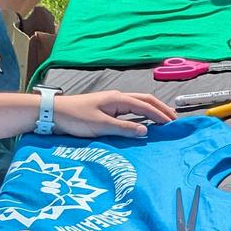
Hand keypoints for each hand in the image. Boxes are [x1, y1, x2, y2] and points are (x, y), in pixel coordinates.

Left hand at [55, 91, 175, 138]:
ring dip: (153, 111)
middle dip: (161, 109)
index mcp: (118, 99)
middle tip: (174, 121)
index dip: (160, 115)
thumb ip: (124, 129)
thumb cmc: (76, 118)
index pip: (145, 106)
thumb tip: (146, 132)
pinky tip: (144, 122)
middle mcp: (118, 98)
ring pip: (139, 104)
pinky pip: (130, 110)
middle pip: (145, 100)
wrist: (56, 113)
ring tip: (165, 120)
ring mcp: (112, 103)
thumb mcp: (101, 126)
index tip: (173, 125)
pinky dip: (142, 114)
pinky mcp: (107, 109)